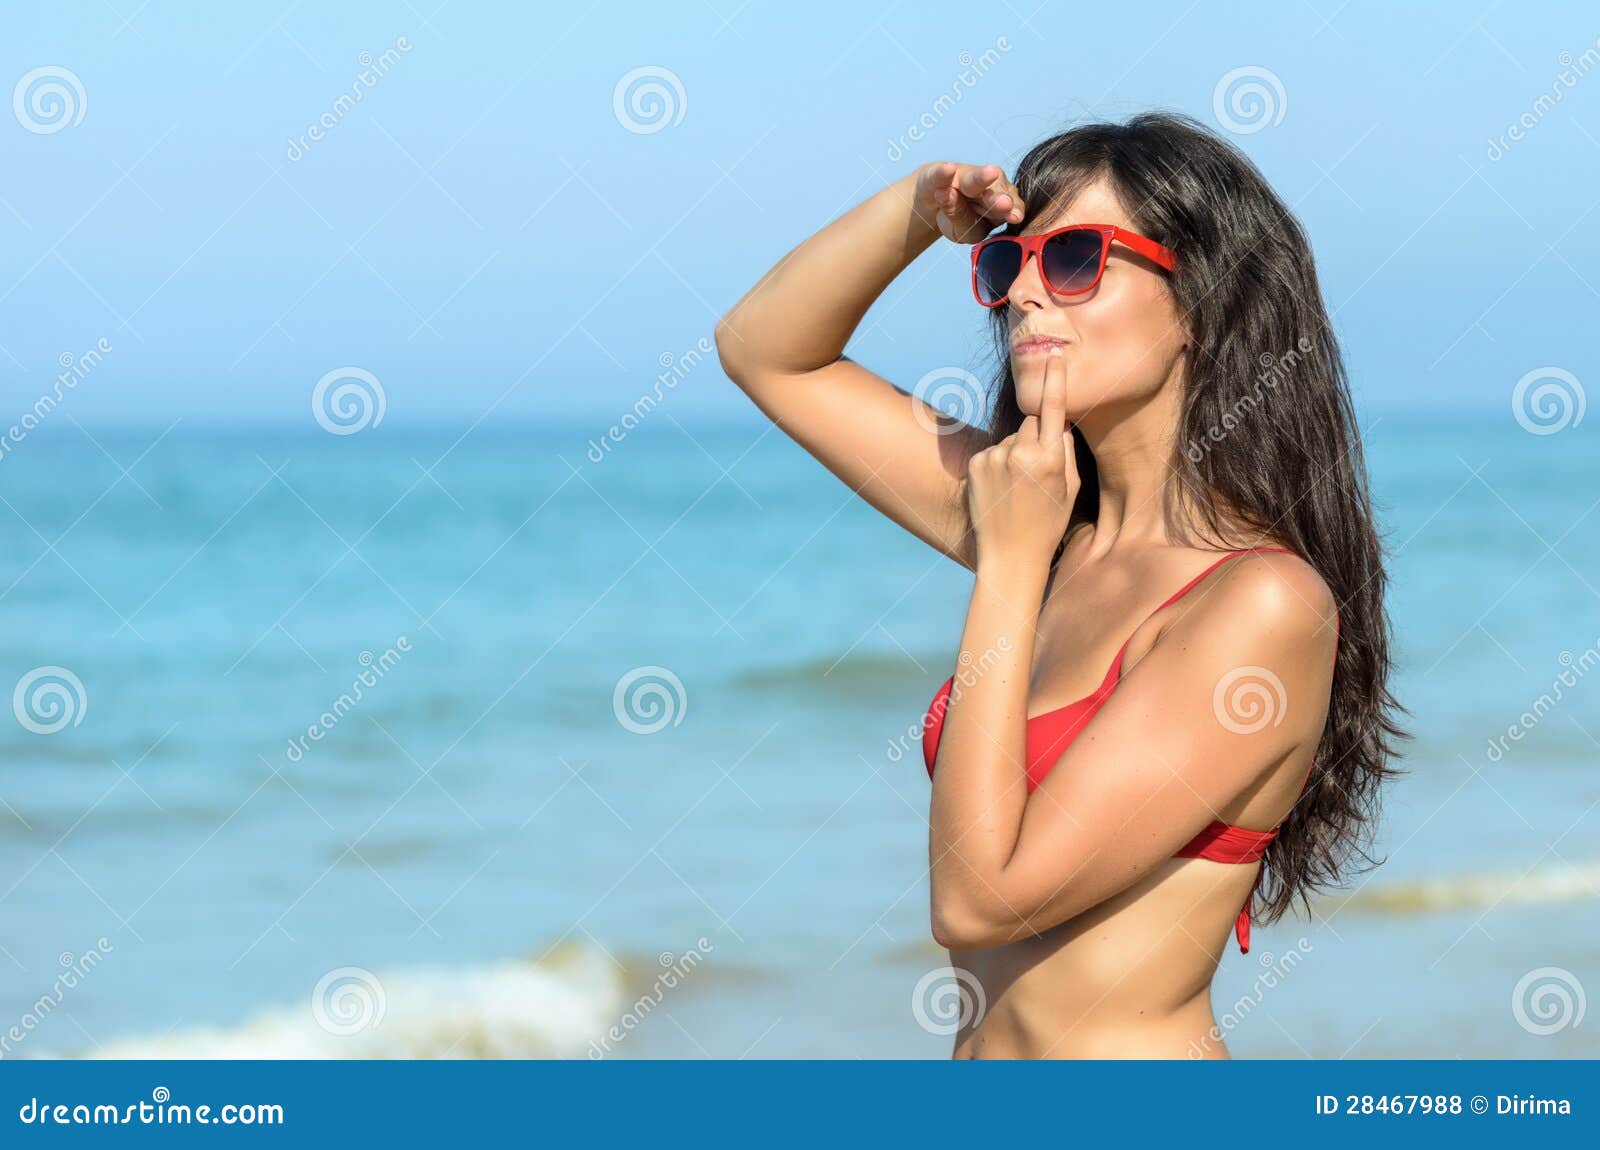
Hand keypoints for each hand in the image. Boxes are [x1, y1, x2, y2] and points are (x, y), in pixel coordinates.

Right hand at [913, 162, 1025, 243]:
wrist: (935, 197)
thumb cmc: (958, 218)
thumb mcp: (962, 231)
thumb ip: (963, 219)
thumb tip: (962, 205)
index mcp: (1001, 205)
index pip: (1008, 209)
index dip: (1013, 211)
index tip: (1016, 217)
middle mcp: (988, 186)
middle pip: (995, 191)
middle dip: (999, 198)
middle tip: (1005, 203)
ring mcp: (965, 176)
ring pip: (972, 179)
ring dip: (980, 178)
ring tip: (990, 174)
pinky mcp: (943, 171)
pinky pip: (941, 174)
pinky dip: (943, 174)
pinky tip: (947, 170)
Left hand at [966, 356, 1078, 571]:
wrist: (1009, 556)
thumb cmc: (1048, 524)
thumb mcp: (1070, 489)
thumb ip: (1066, 450)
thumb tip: (1059, 420)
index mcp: (1050, 460)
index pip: (1053, 409)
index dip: (1054, 381)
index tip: (1053, 356)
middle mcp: (1020, 454)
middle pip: (1032, 423)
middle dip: (1038, 436)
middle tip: (1039, 471)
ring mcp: (994, 457)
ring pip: (1013, 438)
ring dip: (1017, 453)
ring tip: (1018, 488)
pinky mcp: (976, 463)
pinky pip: (994, 450)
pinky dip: (999, 463)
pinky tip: (1002, 489)